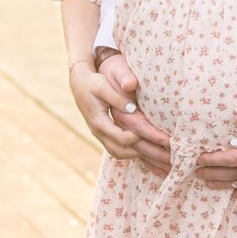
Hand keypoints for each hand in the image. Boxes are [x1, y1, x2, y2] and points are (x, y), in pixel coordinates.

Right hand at [68, 50, 170, 170]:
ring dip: (135, 154)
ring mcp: (100, 134)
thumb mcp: (103, 86)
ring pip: (117, 153)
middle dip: (139, 153)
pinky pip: (117, 147)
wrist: (78, 83)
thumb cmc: (92, 82)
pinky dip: (131, 150)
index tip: (152, 133)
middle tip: (157, 149)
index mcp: (99, 122)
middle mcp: (98, 132)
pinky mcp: (104, 132)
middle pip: (119, 152)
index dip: (137, 138)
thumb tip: (133, 108)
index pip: (120, 138)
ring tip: (153, 152)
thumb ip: (118, 98)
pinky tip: (145, 147)